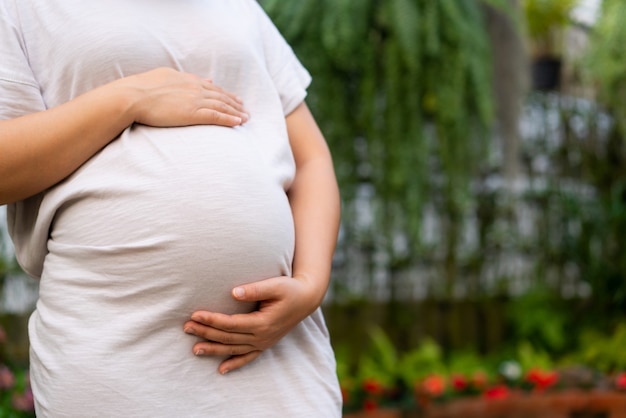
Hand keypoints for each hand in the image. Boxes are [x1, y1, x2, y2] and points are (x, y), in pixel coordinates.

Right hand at [122, 67, 248, 127]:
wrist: (133, 96)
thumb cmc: (142, 87)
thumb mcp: (165, 76)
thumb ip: (184, 78)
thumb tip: (202, 79)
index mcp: (187, 79)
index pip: (212, 87)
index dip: (225, 94)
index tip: (235, 99)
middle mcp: (195, 88)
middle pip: (221, 96)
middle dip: (235, 103)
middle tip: (245, 109)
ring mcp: (195, 100)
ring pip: (222, 106)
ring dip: (236, 112)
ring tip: (246, 118)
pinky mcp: (192, 113)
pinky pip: (216, 116)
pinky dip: (229, 119)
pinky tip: (238, 122)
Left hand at [183, 275, 319, 374]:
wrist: (307, 299)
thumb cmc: (290, 289)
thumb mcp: (276, 285)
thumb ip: (255, 289)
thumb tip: (233, 292)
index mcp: (263, 322)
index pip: (230, 323)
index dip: (212, 320)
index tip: (195, 314)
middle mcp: (262, 336)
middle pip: (228, 337)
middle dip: (206, 332)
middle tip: (186, 327)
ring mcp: (264, 342)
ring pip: (234, 349)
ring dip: (214, 349)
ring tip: (194, 349)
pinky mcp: (265, 344)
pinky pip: (248, 357)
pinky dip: (235, 364)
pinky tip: (221, 369)